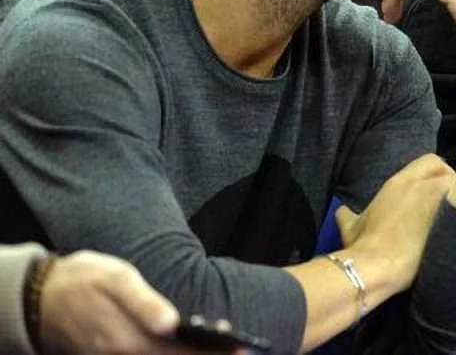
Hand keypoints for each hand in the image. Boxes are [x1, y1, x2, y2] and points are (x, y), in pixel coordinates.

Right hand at [40, 251, 243, 354]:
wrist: (42, 297)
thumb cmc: (86, 281)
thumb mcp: (117, 279)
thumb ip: (145, 303)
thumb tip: (172, 323)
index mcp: (128, 340)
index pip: (180, 354)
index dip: (212, 354)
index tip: (241, 349)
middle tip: (240, 348)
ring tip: (223, 346)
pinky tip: (191, 346)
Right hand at [335, 153, 453, 292]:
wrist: (376, 266)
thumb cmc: (363, 245)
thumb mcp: (351, 227)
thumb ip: (348, 215)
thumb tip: (342, 211)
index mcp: (399, 183)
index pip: (430, 160)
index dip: (438, 171)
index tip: (438, 186)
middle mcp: (421, 186)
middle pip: (450, 172)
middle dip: (454, 184)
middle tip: (449, 203)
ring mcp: (437, 202)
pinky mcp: (449, 220)